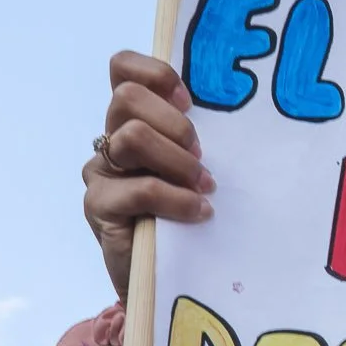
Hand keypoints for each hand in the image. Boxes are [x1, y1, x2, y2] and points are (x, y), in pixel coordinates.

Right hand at [82, 52, 213, 300]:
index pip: (123, 69)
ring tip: (204, 185)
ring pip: (132, 136)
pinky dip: (176, 198)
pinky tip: (199, 212)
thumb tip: (246, 112)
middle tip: (202, 156)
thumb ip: (201, 137)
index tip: (190, 100)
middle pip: (126, 98)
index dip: (155, 73)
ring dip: (177, 160)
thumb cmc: (194, 212)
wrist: (171, 276)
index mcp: (135, 119)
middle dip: (174, 123)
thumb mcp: (199, 165)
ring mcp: (101, 172)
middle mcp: (111, 139)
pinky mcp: (99, 206)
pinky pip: (140, 188)